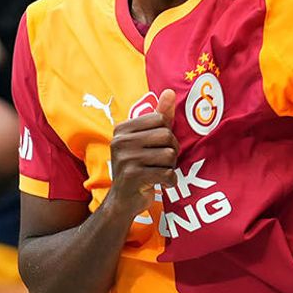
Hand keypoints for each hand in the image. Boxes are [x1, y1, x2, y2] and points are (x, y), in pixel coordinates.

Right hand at [106, 89, 177, 217]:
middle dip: (171, 151)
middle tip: (161, 162)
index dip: (167, 135)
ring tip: (157, 172)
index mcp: (122, 129)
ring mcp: (126, 159)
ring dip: (170, 167)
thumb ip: (160, 116)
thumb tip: (170, 92)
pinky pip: (167, 173)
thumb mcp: (146, 140)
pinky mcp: (133, 177)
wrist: (123, 200)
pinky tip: (160, 184)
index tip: (158, 147)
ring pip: (169, 155)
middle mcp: (121, 141)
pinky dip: (170, 181)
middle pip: (166, 136)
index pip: (160, 120)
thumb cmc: (138, 166)